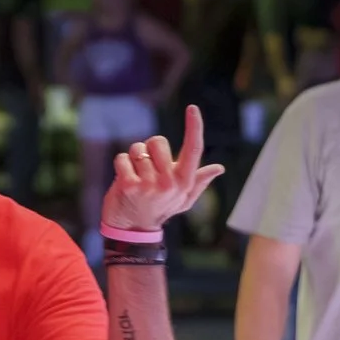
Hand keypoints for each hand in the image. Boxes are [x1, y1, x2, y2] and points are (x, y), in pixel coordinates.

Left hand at [102, 103, 226, 233]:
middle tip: (146, 167)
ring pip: (137, 149)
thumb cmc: (159, 209)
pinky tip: (123, 179)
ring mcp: (149, 185)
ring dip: (133, 159)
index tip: (192, 108)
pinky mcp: (129, 186)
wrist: (132, 231)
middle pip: (158, 141)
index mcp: (184, 181)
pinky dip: (120, 164)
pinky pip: (122, 158)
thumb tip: (219, 168)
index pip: (194, 149)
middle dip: (149, 148)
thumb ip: (199, 181)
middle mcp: (169, 182)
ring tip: (135, 176)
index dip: (194, 126)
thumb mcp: (183, 198)